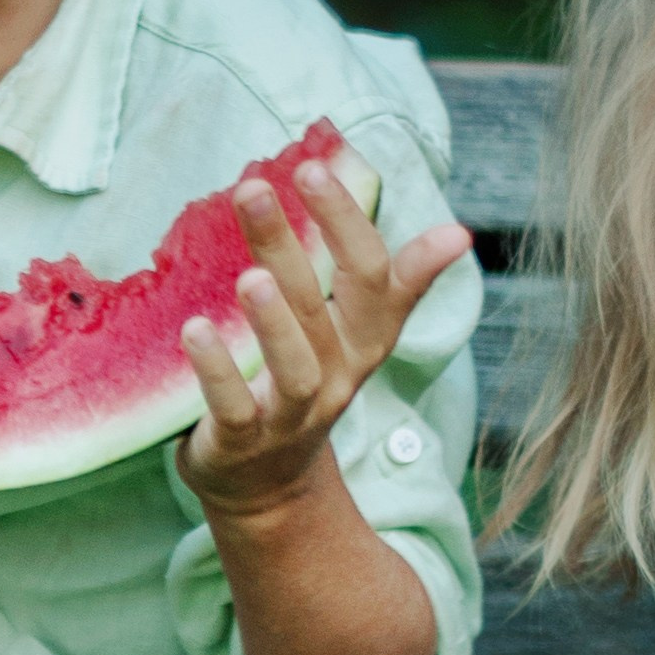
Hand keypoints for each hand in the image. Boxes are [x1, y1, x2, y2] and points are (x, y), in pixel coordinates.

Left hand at [177, 160, 470, 519]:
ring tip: (249, 276)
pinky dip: (217, 371)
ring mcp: (292, 415)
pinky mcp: (244, 443)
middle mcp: (336, 375)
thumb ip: (391, 280)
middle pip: (321, 306)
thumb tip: (461, 233)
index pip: (372, 277)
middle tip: (254, 187)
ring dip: (273, 322)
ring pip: (294, 369)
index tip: (315, 167)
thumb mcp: (351, 334)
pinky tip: (193, 330)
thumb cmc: (303, 383)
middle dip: (291, 245)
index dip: (347, 224)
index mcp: (362, 340)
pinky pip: (236, 408)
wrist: (268, 488)